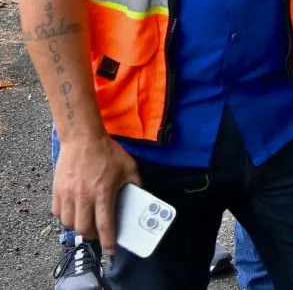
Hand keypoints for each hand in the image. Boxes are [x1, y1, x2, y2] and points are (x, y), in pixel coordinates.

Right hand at [51, 131, 140, 252]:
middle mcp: (84, 196)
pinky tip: (75, 213)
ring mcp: (68, 194)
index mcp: (103, 192)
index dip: (108, 241)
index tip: (111, 249)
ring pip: (69, 224)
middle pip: (84, 229)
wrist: (83, 138)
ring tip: (88, 223)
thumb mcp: (129, 167)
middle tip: (99, 233)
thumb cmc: (108, 152)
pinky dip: (66, 218)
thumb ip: (135, 184)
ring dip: (79, 228)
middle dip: (93, 236)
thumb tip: (140, 199)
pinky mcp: (57, 190)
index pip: (105, 225)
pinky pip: (58, 213)